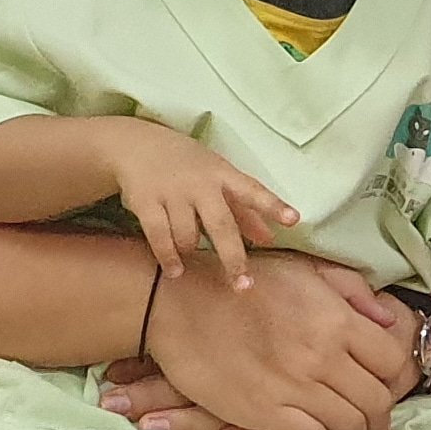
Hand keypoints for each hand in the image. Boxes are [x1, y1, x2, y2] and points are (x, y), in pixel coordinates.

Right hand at [104, 119, 297, 284]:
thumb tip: (268, 239)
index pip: (253, 191)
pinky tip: (176, 271)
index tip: (293, 220)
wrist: (137, 145)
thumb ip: (244, 210)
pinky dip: (168, 257)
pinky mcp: (146, 201)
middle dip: (233, 256)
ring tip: (192, 264)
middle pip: (221, 224)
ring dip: (193, 253)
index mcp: (223, 175)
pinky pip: (158, 236)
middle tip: (244, 284)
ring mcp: (172, 192)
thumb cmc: (189, 165)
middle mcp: (200, 184)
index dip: (273, 205)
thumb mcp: (218, 178)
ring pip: (188, 235)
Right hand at [142, 251, 413, 429]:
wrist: (183, 305)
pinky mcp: (266, 414)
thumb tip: (388, 318)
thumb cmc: (247, 282)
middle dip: (385, 416)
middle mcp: (324, 357)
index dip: (399, 376)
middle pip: (375, 398)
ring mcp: (296, 389)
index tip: (394, 384)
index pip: (390, 359)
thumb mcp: (306, 270)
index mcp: (337, 320)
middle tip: (384, 424)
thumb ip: (352, 291)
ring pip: (349, 423)